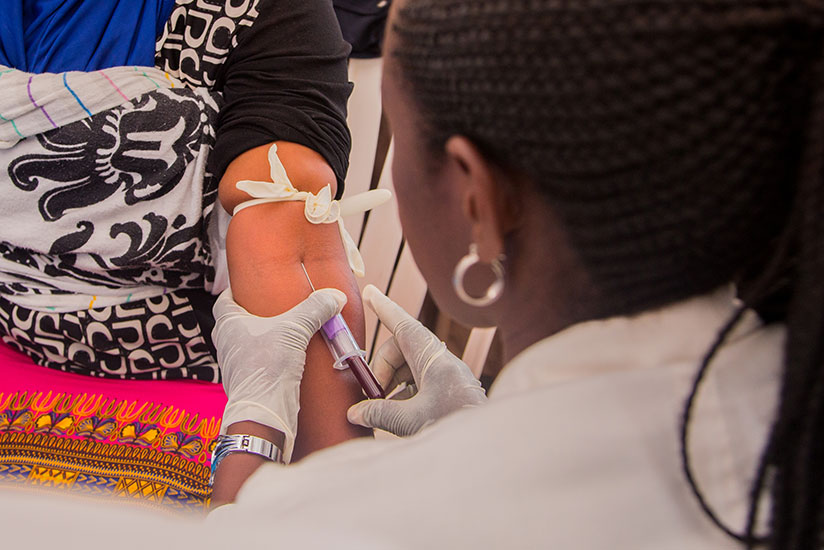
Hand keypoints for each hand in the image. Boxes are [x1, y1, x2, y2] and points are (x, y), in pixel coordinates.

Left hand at [212, 286, 345, 461]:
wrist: (264, 413)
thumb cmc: (267, 369)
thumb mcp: (295, 330)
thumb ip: (315, 309)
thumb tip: (334, 296)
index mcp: (229, 325)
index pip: (224, 300)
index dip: (237, 291)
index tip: (253, 286)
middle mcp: (227, 344)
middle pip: (238, 321)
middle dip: (256, 314)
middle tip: (276, 307)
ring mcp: (236, 365)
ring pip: (248, 342)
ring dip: (264, 336)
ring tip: (286, 331)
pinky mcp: (249, 382)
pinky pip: (257, 361)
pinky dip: (270, 356)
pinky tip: (287, 356)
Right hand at [347, 285, 486, 436]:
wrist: (486, 445)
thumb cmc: (454, 428)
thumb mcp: (410, 421)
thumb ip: (379, 413)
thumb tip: (355, 413)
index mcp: (435, 359)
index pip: (405, 326)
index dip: (386, 309)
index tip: (370, 293)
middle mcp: (442, 362)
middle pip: (402, 349)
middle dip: (382, 367)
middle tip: (372, 394)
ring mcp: (446, 377)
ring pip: (410, 367)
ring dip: (392, 383)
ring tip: (383, 408)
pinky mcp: (449, 392)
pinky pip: (420, 383)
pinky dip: (404, 394)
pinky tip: (397, 415)